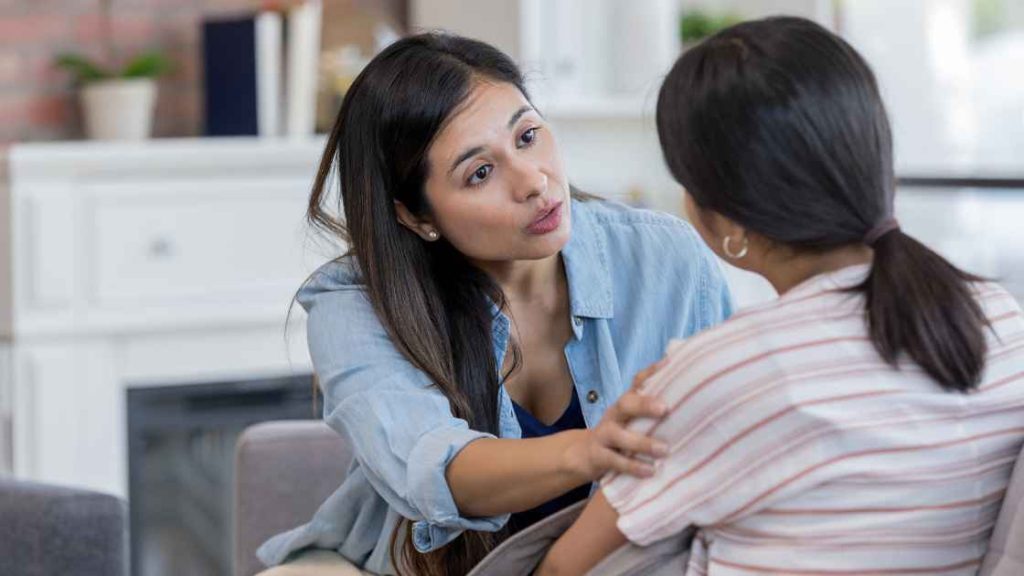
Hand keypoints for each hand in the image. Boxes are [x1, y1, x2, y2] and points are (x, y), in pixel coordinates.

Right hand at [564, 359, 669, 480]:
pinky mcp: (598, 456)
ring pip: (618, 435)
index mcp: (625, 404)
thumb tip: (681, 385)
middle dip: (644, 405)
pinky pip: (615, 461)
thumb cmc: (617, 436)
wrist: (581, 455)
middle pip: (625, 404)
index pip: (637, 383)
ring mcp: (603, 435)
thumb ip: (651, 409)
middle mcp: (614, 415)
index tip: (668, 364)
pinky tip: (650, 471)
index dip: (651, 372)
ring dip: (641, 442)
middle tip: (665, 409)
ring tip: (664, 450)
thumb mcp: (631, 420)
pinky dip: (633, 466)